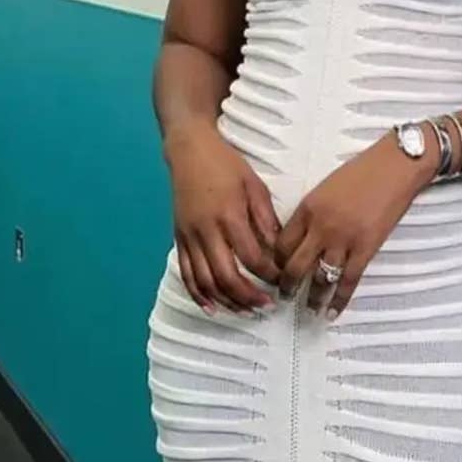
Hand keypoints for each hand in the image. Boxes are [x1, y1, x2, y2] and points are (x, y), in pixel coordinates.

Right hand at [164, 121, 281, 313]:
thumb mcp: (255, 186)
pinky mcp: (179, 238)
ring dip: (226, 301)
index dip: (269, 274)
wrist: (188, 149)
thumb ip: (266, 220)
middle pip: (227, 276)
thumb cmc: (226, 165)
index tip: (282, 280)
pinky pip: (186, 273)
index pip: (252, 257)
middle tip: (267, 306)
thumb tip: (279, 251)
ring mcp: (189, 237)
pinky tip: (212, 307)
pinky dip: (198, 294)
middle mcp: (206, 231)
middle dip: (248, 296)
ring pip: (205, 281)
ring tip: (245, 311)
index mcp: (229, 216)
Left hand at [274, 128, 439, 318]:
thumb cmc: (362, 172)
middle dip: (286, 285)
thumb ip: (312, 213)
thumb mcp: (326, 188)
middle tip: (283, 296)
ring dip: (311, 298)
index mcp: (307, 209)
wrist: (395, 168)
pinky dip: (339, 301)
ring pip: (319, 278)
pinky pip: (348, 282)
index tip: (277, 271)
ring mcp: (343, 240)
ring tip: (308, 310)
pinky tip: (332, 313)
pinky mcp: (365, 249)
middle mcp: (320, 227)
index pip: (282, 244)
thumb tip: (304, 237)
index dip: (277, 262)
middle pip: (294, 265)